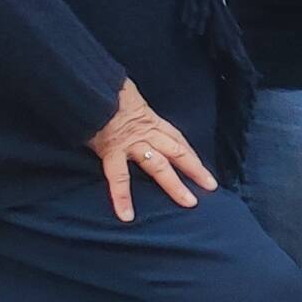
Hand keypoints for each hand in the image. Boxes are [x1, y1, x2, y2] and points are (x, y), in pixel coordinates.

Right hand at [89, 82, 213, 221]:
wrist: (91, 86)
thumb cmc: (106, 91)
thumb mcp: (127, 98)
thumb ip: (132, 109)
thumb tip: (127, 107)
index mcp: (151, 120)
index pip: (177, 140)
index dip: (191, 155)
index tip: (202, 170)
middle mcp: (146, 132)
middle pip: (177, 152)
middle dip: (195, 170)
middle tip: (211, 187)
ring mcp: (131, 142)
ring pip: (158, 166)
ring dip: (175, 185)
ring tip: (189, 203)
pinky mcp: (112, 150)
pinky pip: (118, 177)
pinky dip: (122, 197)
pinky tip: (126, 215)